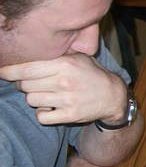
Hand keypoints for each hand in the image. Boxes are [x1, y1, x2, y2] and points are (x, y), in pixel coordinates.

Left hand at [0, 53, 126, 124]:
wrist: (112, 96)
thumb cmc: (91, 74)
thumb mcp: (77, 58)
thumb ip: (54, 55)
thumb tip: (25, 50)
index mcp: (65, 64)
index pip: (26, 68)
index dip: (9, 71)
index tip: (2, 72)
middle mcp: (64, 81)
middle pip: (25, 85)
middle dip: (25, 85)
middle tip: (34, 84)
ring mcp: (67, 99)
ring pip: (31, 100)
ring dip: (35, 98)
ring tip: (45, 95)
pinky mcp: (70, 115)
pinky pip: (42, 116)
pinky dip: (43, 113)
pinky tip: (51, 108)